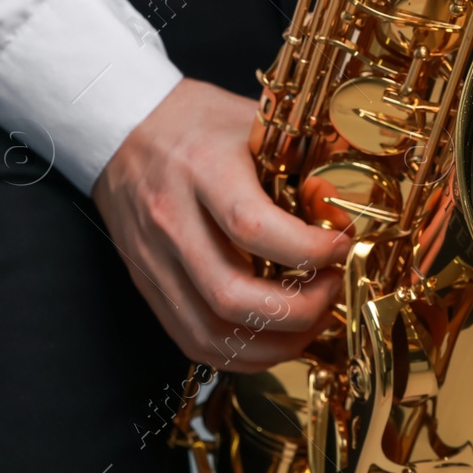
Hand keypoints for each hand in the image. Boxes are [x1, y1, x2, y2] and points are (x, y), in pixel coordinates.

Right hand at [92, 78, 348, 371]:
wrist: (122, 127)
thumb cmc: (194, 121)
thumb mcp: (250, 120)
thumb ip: (300, 156)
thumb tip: (350, 199)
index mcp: (201, 169)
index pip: (254, 228)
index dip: (309, 251)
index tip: (343, 246)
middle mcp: (172, 219)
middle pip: (232, 295)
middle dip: (298, 311)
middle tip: (332, 290)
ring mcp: (154, 258)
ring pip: (211, 331)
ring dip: (272, 344)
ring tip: (310, 323)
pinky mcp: (147, 282)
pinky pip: (191, 339)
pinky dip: (238, 352)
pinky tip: (270, 338)